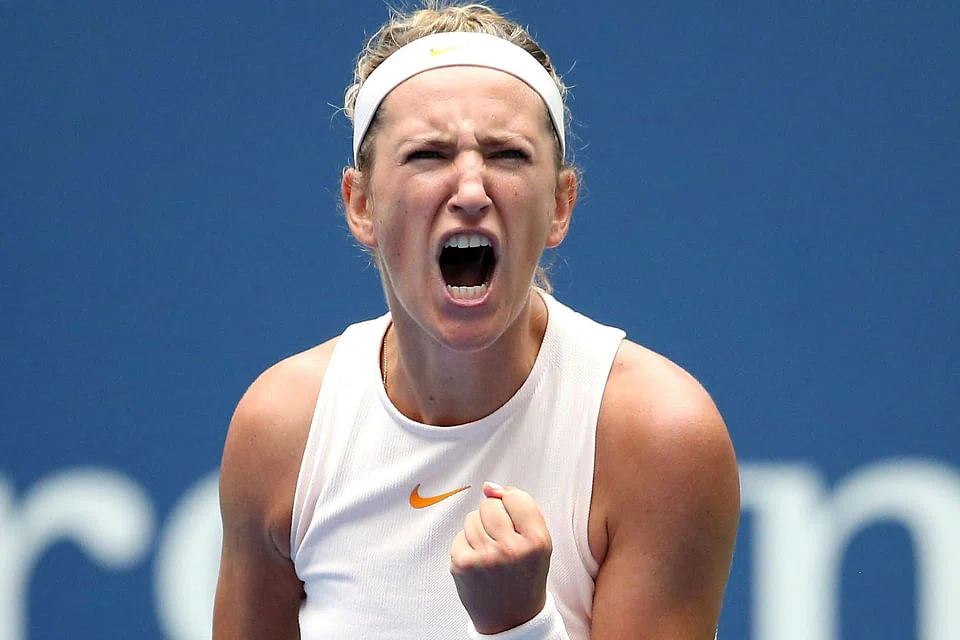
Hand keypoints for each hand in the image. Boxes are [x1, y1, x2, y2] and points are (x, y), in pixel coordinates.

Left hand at [450, 481, 552, 633]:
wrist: (512, 619)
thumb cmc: (525, 575)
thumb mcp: (538, 543)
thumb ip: (521, 509)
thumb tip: (489, 486)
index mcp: (537, 541)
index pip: (516, 497)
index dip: (511, 504)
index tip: (513, 519)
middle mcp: (512, 548)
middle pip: (490, 505)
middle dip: (493, 517)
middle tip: (501, 541)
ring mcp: (485, 557)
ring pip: (472, 518)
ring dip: (479, 531)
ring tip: (490, 553)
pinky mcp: (463, 564)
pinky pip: (460, 535)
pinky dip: (466, 545)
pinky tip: (478, 562)